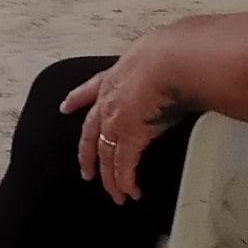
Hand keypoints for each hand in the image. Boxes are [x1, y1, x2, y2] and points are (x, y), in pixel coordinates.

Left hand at [59, 47, 188, 205]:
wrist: (171, 61)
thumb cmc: (171, 52)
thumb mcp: (156, 53)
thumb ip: (161, 62)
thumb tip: (181, 63)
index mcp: (114, 77)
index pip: (90, 90)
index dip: (76, 99)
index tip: (66, 106)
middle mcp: (109, 101)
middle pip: (91, 133)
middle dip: (87, 154)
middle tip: (85, 170)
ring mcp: (116, 122)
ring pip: (106, 156)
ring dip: (110, 178)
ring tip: (115, 194)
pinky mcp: (129, 138)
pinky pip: (123, 166)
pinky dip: (125, 182)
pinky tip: (129, 192)